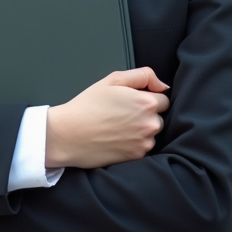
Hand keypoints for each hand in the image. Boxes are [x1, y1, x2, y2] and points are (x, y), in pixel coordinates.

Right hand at [45, 67, 169, 169]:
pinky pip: (144, 147)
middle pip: (159, 116)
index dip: (146, 98)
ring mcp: (144, 142)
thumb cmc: (88, 105)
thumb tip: (163, 86)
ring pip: (152, 133)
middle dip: (145, 114)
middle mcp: (150, 123)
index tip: (130, 101)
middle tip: (121, 114)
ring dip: (142, 130)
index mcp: (147, 102)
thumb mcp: (113, 80)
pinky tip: (117, 138)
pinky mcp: (137, 156)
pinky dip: (134, 143)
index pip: (163, 99)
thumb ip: (143, 76)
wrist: (68, 134)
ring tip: (118, 127)